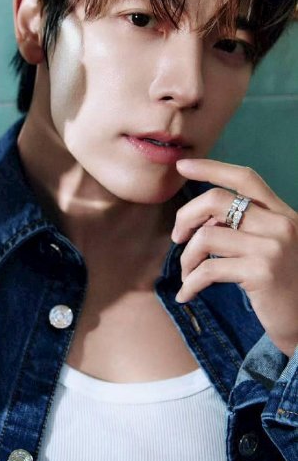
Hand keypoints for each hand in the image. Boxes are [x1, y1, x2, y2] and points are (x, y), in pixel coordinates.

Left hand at [172, 159, 297, 357]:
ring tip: (187, 275)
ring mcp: (272, 247)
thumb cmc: (281, 286)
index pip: (245, 177)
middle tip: (177, 238)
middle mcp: (281, 224)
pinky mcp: (262, 272)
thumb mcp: (269, 247)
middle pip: (217, 200)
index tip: (182, 166)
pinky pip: (208, 269)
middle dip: (186, 216)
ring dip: (187, 258)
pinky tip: (186, 295)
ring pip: (206, 235)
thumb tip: (201, 218)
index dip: (211, 168)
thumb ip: (243, 227)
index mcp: (282, 213)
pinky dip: (190, 283)